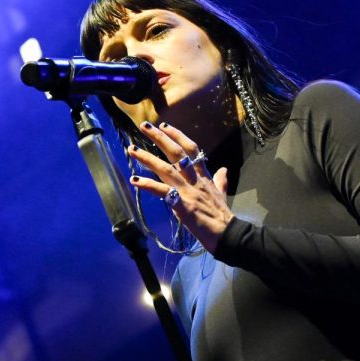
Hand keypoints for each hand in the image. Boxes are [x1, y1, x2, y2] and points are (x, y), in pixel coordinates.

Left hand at [127, 122, 233, 253]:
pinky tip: (135, 180)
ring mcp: (188, 191)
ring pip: (166, 169)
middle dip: (160, 138)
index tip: (165, 126)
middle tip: (144, 126)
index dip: (178, 136)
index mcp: (204, 176)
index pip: (191, 149)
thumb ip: (221, 181)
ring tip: (132, 150)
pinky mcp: (182, 205)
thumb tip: (223, 170)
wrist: (227, 234)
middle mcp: (195, 180)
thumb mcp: (222, 194)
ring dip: (147, 158)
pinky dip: (148, 186)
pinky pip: (162, 192)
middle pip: (177, 153)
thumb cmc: (222, 216)